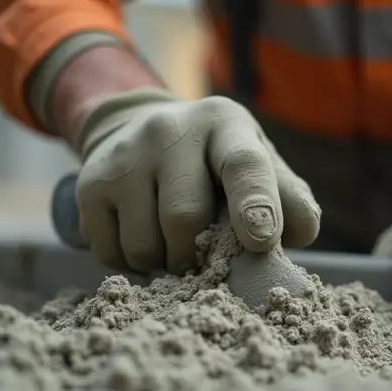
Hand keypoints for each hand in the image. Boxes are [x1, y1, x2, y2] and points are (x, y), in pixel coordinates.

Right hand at [74, 88, 320, 273]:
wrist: (138, 130)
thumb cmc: (214, 160)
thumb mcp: (258, 162)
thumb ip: (288, 197)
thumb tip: (300, 234)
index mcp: (225, 124)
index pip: (243, 164)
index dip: (254, 204)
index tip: (262, 242)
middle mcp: (169, 131)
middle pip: (184, 218)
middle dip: (197, 254)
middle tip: (204, 255)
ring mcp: (124, 157)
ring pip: (144, 245)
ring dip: (165, 265)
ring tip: (174, 245)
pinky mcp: (90, 185)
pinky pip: (112, 253)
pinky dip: (134, 265)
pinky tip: (145, 239)